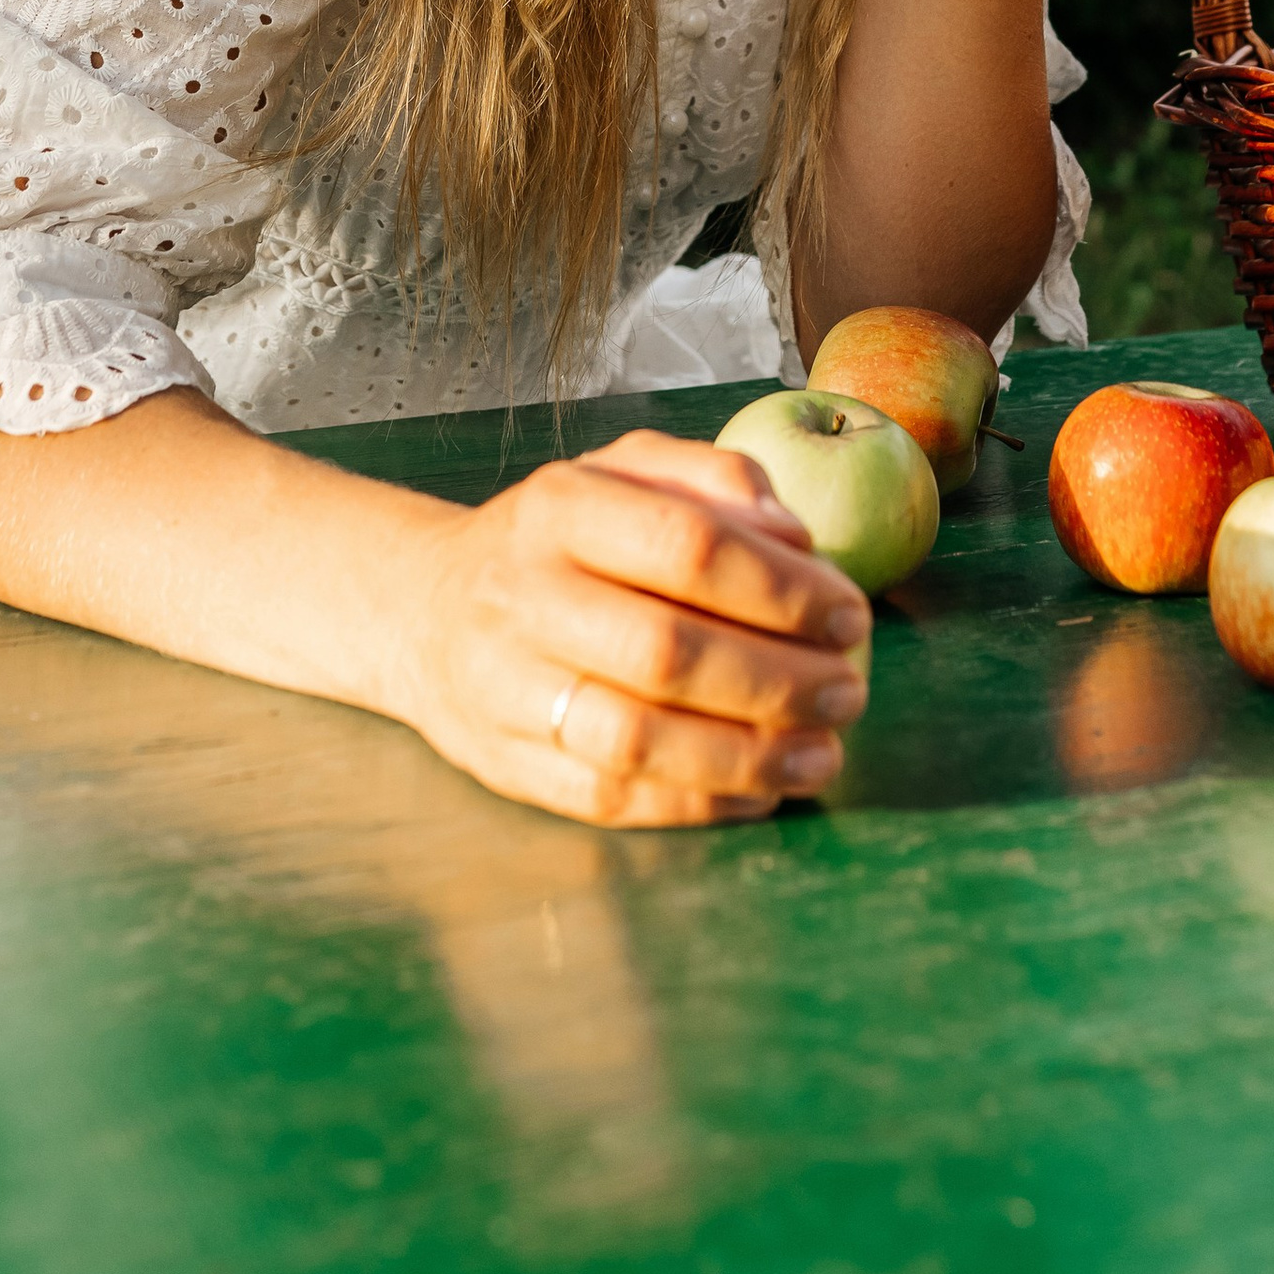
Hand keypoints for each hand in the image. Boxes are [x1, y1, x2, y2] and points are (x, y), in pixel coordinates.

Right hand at [402, 428, 872, 826]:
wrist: (423, 608)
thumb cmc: (556, 539)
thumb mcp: (622, 470)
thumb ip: (714, 479)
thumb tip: (798, 537)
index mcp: (560, 506)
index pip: (687, 545)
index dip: (782, 589)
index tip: (849, 614)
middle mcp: (522, 594)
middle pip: (667, 650)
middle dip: (779, 680)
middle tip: (850, 692)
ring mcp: (505, 687)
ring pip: (636, 739)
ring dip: (747, 757)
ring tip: (823, 756)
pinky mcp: (504, 763)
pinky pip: (610, 798)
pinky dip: (698, 803)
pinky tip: (761, 793)